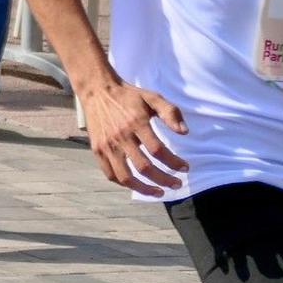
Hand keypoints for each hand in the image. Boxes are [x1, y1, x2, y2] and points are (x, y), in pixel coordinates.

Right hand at [78, 81, 188, 196]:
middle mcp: (120, 136)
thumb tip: (185, 132)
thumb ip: (170, 112)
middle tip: (177, 183)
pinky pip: (110, 173)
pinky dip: (124, 183)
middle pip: (144, 167)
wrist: (97, 90)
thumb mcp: (152, 97)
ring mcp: (107, 145)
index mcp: (136, 123)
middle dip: (164, 179)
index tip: (185, 167)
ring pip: (125, 176)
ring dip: (144, 188)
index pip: (158, 150)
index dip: (174, 162)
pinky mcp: (97, 150)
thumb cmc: (129, 96)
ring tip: (159, 192)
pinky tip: (136, 184)